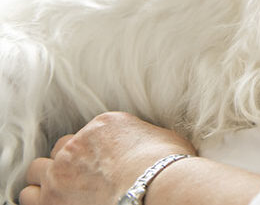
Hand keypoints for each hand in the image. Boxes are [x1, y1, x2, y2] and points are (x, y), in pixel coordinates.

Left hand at [19, 112, 195, 204]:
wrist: (156, 185)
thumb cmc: (167, 165)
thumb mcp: (163, 137)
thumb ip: (144, 137)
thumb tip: (150, 144)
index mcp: (104, 125)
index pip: (86, 135)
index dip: (93, 152)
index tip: (102, 165)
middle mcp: (77, 144)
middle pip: (59, 150)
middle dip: (66, 163)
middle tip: (80, 177)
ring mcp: (61, 171)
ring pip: (36, 171)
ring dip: (46, 180)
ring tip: (59, 191)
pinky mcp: (51, 197)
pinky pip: (28, 196)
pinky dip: (38, 198)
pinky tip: (52, 202)